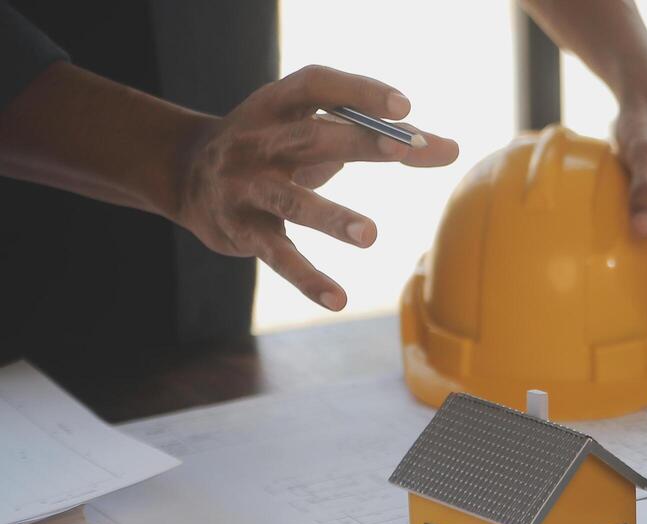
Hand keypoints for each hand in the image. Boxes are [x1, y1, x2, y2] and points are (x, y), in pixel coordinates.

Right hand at [174, 65, 458, 310]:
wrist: (184, 173)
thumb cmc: (276, 147)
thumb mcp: (315, 131)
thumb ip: (382, 139)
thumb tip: (449, 149)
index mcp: (277, 105)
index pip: (318, 86)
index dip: (359, 92)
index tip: (404, 105)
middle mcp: (258, 140)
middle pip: (312, 137)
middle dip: (360, 142)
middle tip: (404, 148)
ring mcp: (246, 186)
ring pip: (291, 201)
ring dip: (331, 216)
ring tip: (371, 235)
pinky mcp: (241, 230)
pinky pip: (277, 256)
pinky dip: (307, 279)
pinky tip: (338, 300)